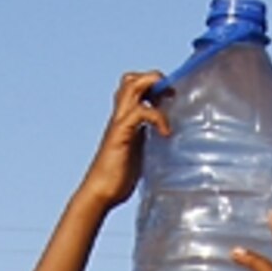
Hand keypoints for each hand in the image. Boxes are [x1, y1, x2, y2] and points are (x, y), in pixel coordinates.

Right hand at [77, 71, 168, 209]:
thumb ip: (147, 140)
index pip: (133, 88)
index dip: (152, 84)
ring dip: (153, 86)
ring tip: (169, 100)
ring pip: (132, 86)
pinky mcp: (121, 133)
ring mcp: (119, 123)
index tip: (170, 95)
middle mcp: (120, 116)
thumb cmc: (118, 177)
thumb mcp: (139, 152)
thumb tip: (167, 140)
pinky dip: (157, 117)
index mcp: (125, 119)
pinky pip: (140, 112)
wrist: (101, 192)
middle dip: (153, 78)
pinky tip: (166, 133)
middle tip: (170, 94)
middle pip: (131, 79)